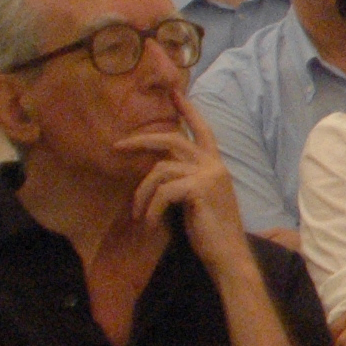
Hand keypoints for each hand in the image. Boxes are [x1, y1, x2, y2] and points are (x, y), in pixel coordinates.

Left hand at [124, 99, 249, 274]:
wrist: (228, 254)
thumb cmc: (210, 231)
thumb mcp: (196, 198)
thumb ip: (184, 179)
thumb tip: (158, 170)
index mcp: (215, 165)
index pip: (202, 130)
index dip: (188, 110)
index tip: (175, 91)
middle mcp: (214, 165)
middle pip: (172, 139)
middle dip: (141, 140)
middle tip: (117, 146)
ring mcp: (209, 175)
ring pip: (160, 169)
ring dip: (142, 193)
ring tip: (138, 214)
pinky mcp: (200, 189)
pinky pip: (163, 191)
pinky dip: (150, 209)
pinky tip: (149, 224)